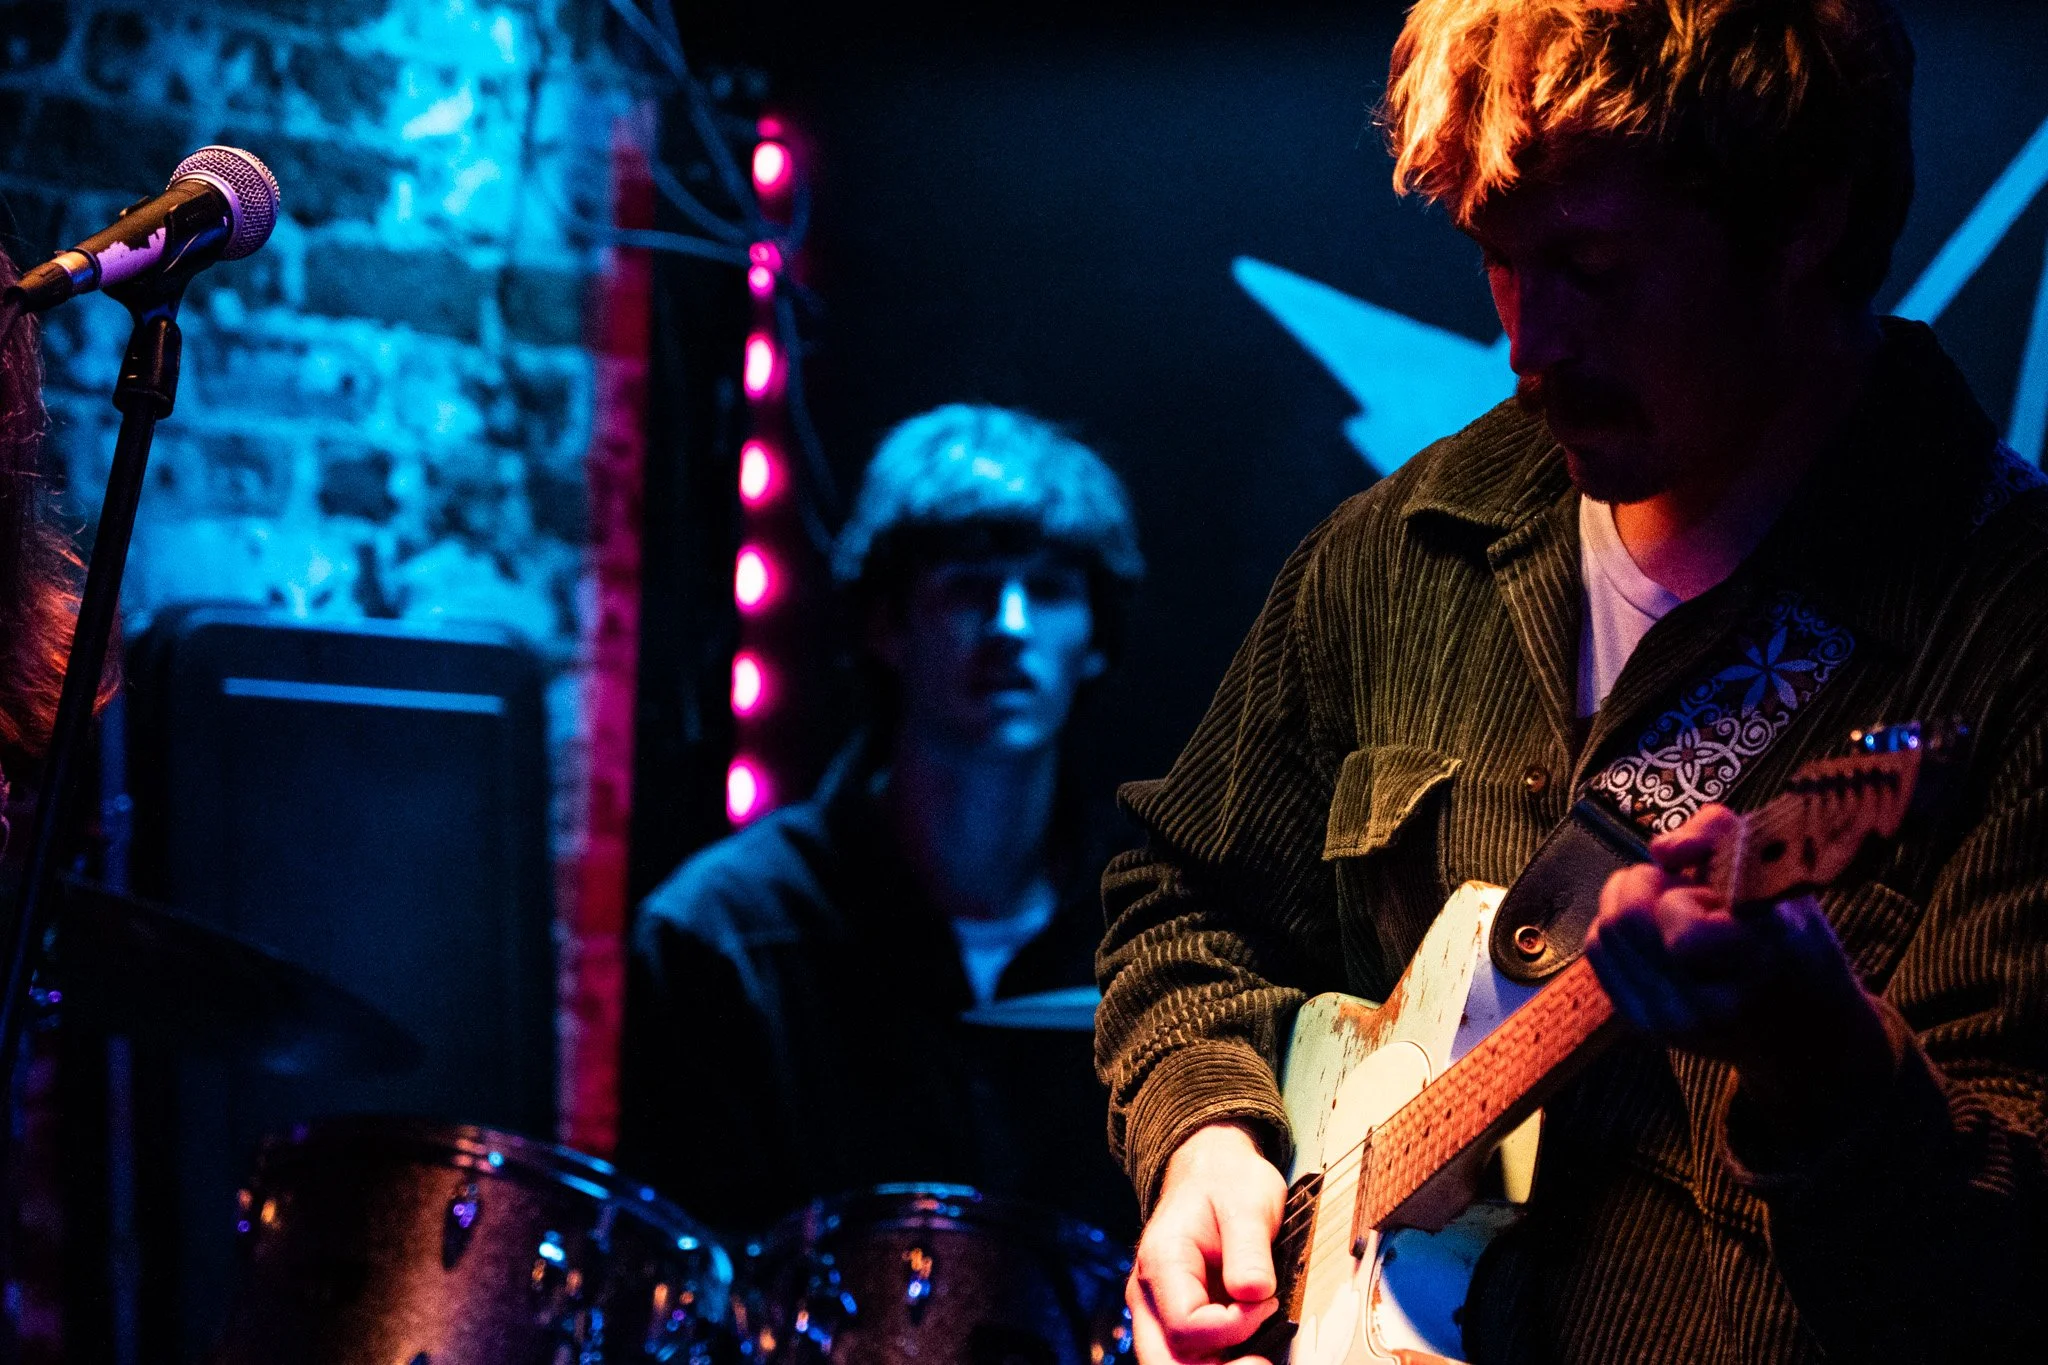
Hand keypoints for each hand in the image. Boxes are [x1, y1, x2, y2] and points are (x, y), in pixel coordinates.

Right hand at [1128, 1121, 1286, 1364]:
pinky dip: (1219, 1362)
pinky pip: (1188, 1358)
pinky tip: (1251, 1355)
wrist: (1210, 1172)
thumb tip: (1256, 1294)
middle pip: (1165, 1361)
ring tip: (1261, 1359)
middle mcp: (1151, 1294)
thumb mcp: (1248, 1203)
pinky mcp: (1177, 1321)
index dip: (1234, 1326)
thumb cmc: (1227, 1183)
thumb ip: (1250, 1250)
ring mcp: (1160, 1311)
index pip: (1186, 1325)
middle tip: (1263, 1362)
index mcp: (1163, 1261)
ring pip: (1172, 1364)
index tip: (1269, 1303)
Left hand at [1585, 804, 1894, 1128]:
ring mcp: (1672, 1021)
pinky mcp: (1642, 1023)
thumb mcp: (1779, 871)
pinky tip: (1656, 934)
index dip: (1689, 893)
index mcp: (1758, 961)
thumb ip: (1720, 831)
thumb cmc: (1791, 939)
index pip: (1685, 934)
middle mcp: (1710, 1005)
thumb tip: (1663, 851)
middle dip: (1649, 884)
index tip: (1714, 891)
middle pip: (1627, 919)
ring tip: (1675, 912)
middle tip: (1686, 889)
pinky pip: (1597, 949)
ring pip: (1606, 929)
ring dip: (1631, 902)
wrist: (1802, 1031)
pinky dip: (1618, 929)